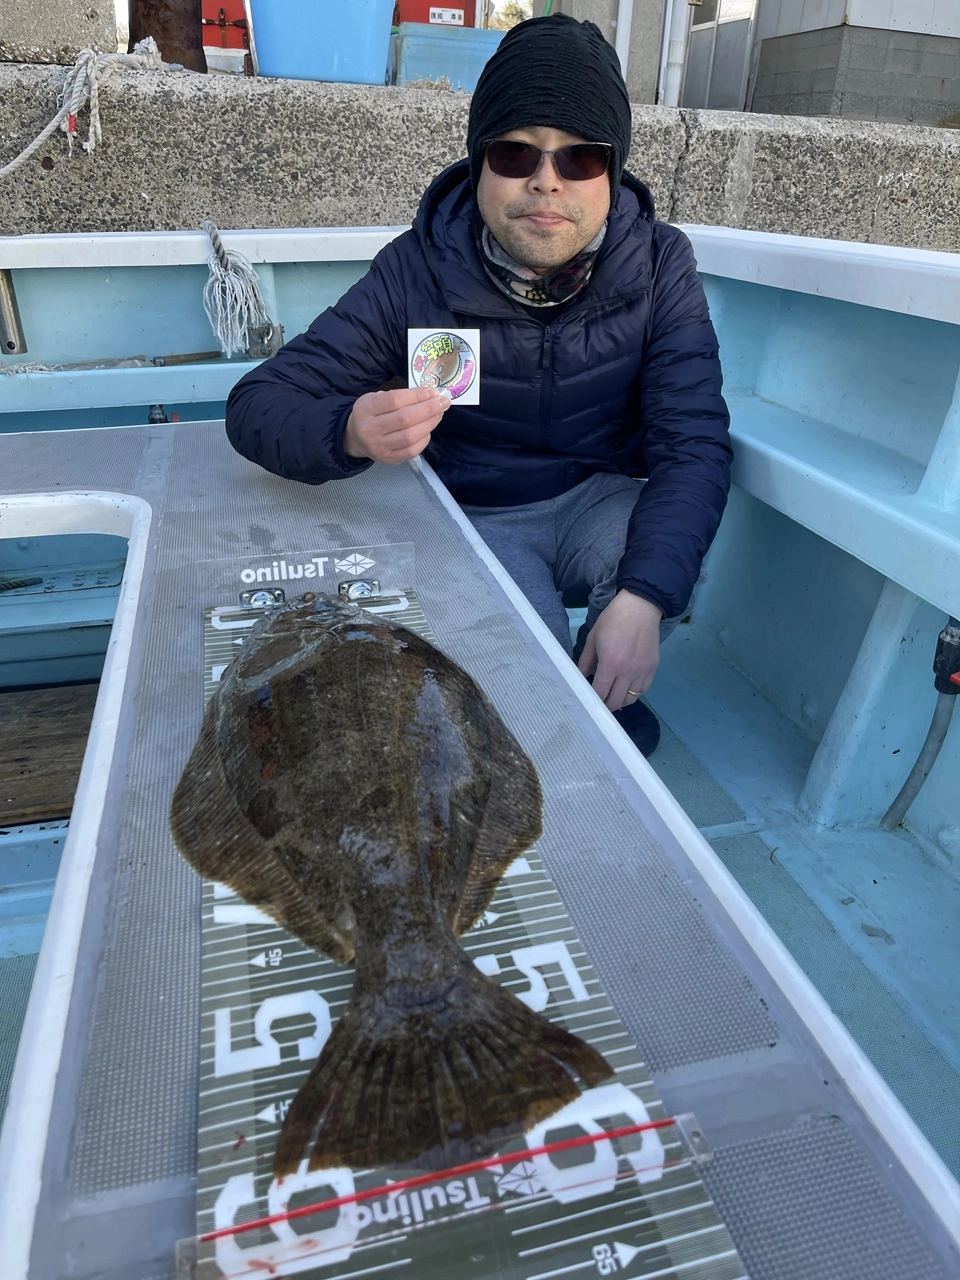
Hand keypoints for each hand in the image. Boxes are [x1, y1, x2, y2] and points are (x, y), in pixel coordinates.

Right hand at [343, 385, 450, 463]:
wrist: (355, 438)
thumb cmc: (370, 414)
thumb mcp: (376, 397)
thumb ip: (399, 396)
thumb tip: (429, 395)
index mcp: (366, 409)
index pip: (394, 400)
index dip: (417, 396)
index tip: (433, 392)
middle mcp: (370, 429)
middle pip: (405, 419)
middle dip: (429, 409)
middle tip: (443, 402)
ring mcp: (379, 447)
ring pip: (410, 436)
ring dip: (429, 423)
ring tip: (438, 414)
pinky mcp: (389, 459)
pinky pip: (412, 450)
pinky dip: (424, 438)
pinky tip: (428, 429)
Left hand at [576, 589, 661, 710]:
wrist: (641, 607)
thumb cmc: (613, 619)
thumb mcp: (593, 638)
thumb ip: (585, 661)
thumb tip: (578, 678)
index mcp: (611, 663)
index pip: (600, 693)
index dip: (592, 701)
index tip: (587, 702)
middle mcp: (628, 671)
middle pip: (616, 701)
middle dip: (605, 706)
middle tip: (598, 704)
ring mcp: (643, 671)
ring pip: (631, 699)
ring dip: (619, 702)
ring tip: (612, 697)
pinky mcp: (653, 668)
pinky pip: (643, 690)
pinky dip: (633, 694)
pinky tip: (625, 689)